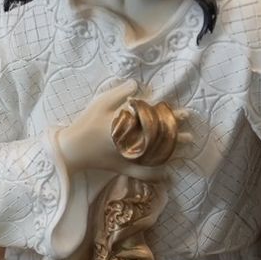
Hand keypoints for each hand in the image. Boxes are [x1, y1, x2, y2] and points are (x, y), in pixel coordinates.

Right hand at [55, 82, 188, 178]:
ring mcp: (128, 157)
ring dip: (172, 153)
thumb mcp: (99, 103)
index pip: (156, 120)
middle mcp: (131, 142)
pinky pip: (142, 174)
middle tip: (190, 134)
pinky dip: (156, 175)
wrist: (70, 149)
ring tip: (186, 150)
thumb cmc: (84, 124)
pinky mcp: (122, 168)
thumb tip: (136, 83)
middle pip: (159, 139)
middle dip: (176, 136)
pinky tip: (169, 176)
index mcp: (128, 125)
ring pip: (155, 156)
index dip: (171, 117)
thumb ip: (119, 92)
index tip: (184, 114)